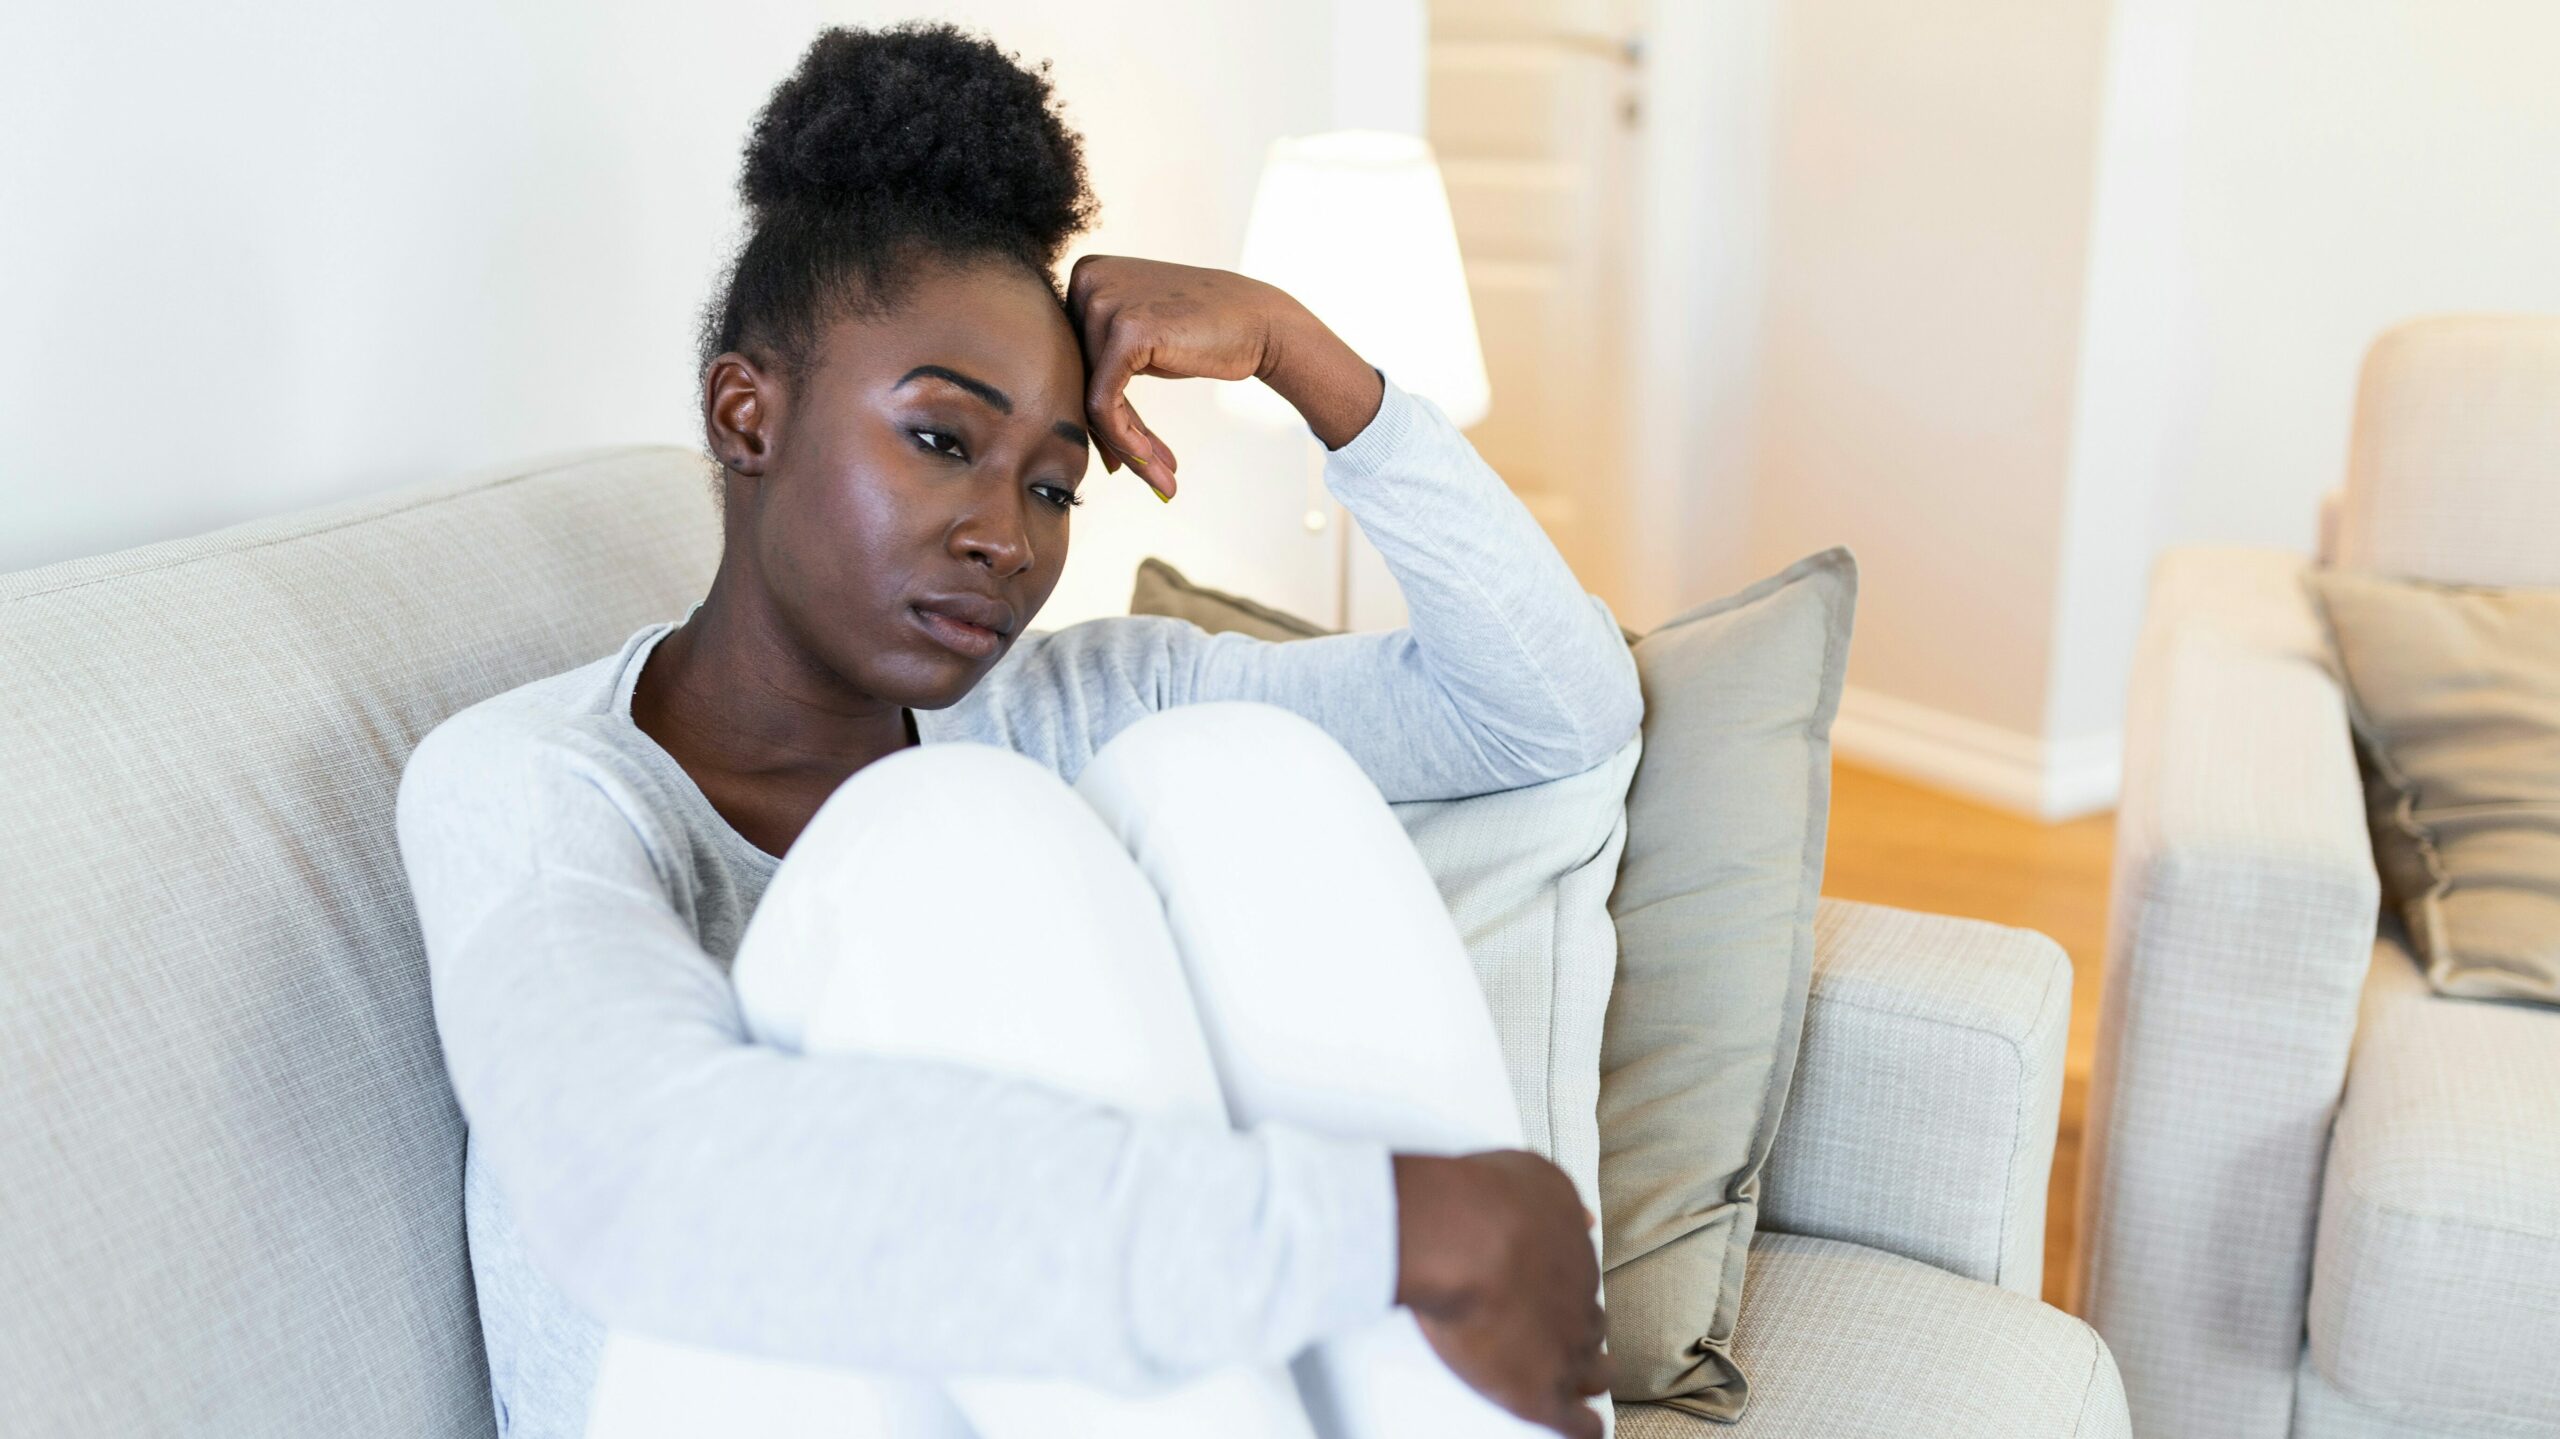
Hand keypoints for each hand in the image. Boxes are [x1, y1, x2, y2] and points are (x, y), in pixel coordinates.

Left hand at [1064, 254, 1384, 497]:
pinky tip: (1151, 461)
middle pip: (1077, 380)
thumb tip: (1067, 416)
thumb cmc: (1204, 334)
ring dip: (1125, 445)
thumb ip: (1101, 364)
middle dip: (1111, 435)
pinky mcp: (1125, 333)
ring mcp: (1103, 303)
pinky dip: (1124, 439)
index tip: (1122, 453)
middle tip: (1143, 471)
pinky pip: (1104, 405)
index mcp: (1084, 277)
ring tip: (1159, 474)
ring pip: (1089, 398)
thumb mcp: (1141, 341)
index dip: (1097, 413)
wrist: (1260, 322)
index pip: (1071, 358)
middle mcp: (1085, 282)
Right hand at [1393, 1151, 1611, 1437]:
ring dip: (1590, 1379)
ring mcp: (1563, 1352)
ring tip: (1586, 1387)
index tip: (1557, 1293)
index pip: (1582, 1283)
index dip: (1569, 1291)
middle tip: (1567, 1337)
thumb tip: (1584, 1218)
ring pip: (1592, 1374)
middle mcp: (1579, 1306)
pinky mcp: (1538, 1393)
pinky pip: (1573, 1422)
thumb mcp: (1536, 1178)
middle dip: (1582, 1333)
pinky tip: (1587, 1431)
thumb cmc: (1486, 1200)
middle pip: (1592, 1328)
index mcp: (1577, 1259)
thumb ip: (1561, 1203)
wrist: (1464, 1240)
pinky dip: (1583, 1428)